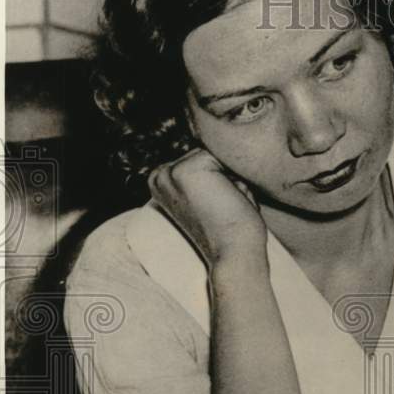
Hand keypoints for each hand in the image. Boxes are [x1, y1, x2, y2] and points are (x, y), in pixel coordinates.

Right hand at [149, 147, 266, 263]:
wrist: (233, 252)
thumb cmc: (231, 227)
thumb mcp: (212, 192)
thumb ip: (209, 169)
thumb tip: (221, 140)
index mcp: (160, 180)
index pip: (203, 157)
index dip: (221, 179)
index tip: (217, 207)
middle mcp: (159, 175)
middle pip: (208, 151)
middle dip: (226, 175)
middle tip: (224, 207)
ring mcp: (170, 171)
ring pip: (215, 152)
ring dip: (231, 176)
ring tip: (226, 203)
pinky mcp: (185, 170)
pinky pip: (222, 155)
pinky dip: (234, 177)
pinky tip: (228, 200)